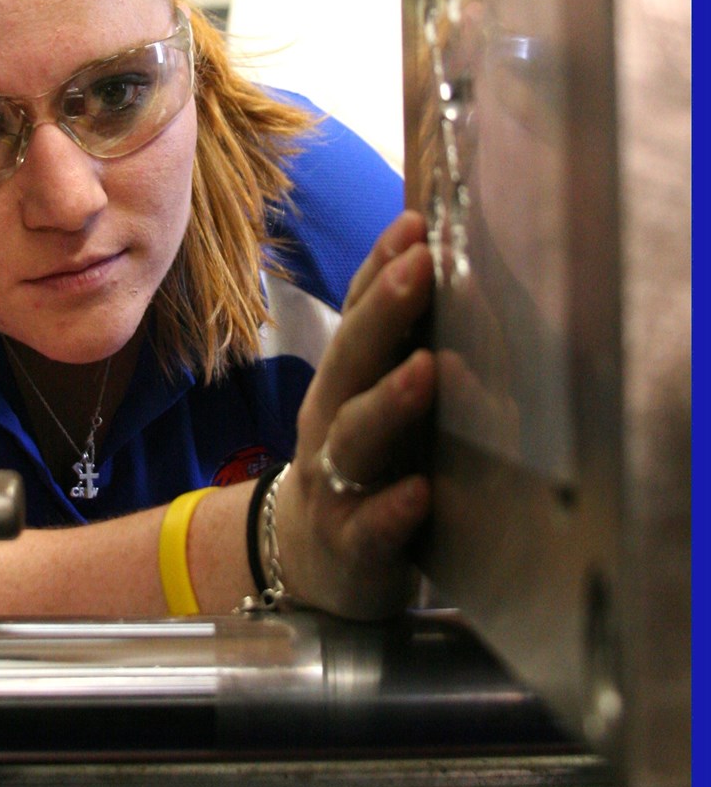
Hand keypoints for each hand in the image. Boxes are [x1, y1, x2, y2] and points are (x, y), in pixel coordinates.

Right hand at [275, 210, 434, 619]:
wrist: (316, 564)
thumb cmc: (370, 467)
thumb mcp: (380, 402)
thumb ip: (414, 350)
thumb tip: (469, 282)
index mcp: (347, 379)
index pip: (358, 311)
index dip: (381, 266)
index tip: (416, 223)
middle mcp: (331, 419)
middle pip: (352, 358)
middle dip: (385, 310)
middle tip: (421, 266)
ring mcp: (335, 481)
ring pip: (356, 436)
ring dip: (391, 401)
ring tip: (429, 370)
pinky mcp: (351, 545)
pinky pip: (369, 527)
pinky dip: (392, 510)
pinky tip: (420, 493)